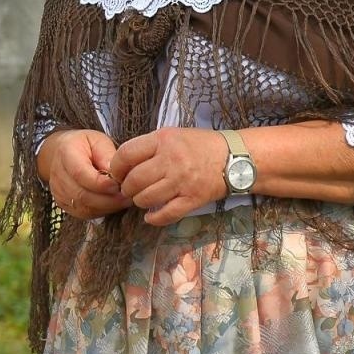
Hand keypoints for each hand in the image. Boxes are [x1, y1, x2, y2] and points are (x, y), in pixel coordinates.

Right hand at [39, 129, 127, 219]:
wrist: (63, 153)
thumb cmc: (85, 146)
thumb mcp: (99, 142)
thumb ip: (107, 156)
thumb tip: (116, 173)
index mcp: (66, 153)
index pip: (80, 174)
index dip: (101, 183)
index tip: (119, 185)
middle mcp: (58, 174)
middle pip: (82, 194)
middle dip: (108, 198)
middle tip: (128, 195)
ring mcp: (58, 191)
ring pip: (84, 206)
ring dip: (107, 206)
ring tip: (123, 200)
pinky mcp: (63, 203)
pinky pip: (84, 213)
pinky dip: (101, 211)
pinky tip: (112, 203)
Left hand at [110, 127, 228, 225]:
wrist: (237, 158)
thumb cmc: (200, 145)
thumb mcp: (172, 135)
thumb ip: (149, 147)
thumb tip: (122, 163)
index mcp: (163, 140)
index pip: (126, 154)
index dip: (115, 167)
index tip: (116, 173)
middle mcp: (171, 160)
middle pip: (134, 180)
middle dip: (126, 188)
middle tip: (128, 189)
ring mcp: (182, 181)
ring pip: (146, 198)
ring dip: (139, 201)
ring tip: (141, 198)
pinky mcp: (193, 199)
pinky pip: (167, 214)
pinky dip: (154, 218)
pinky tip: (150, 216)